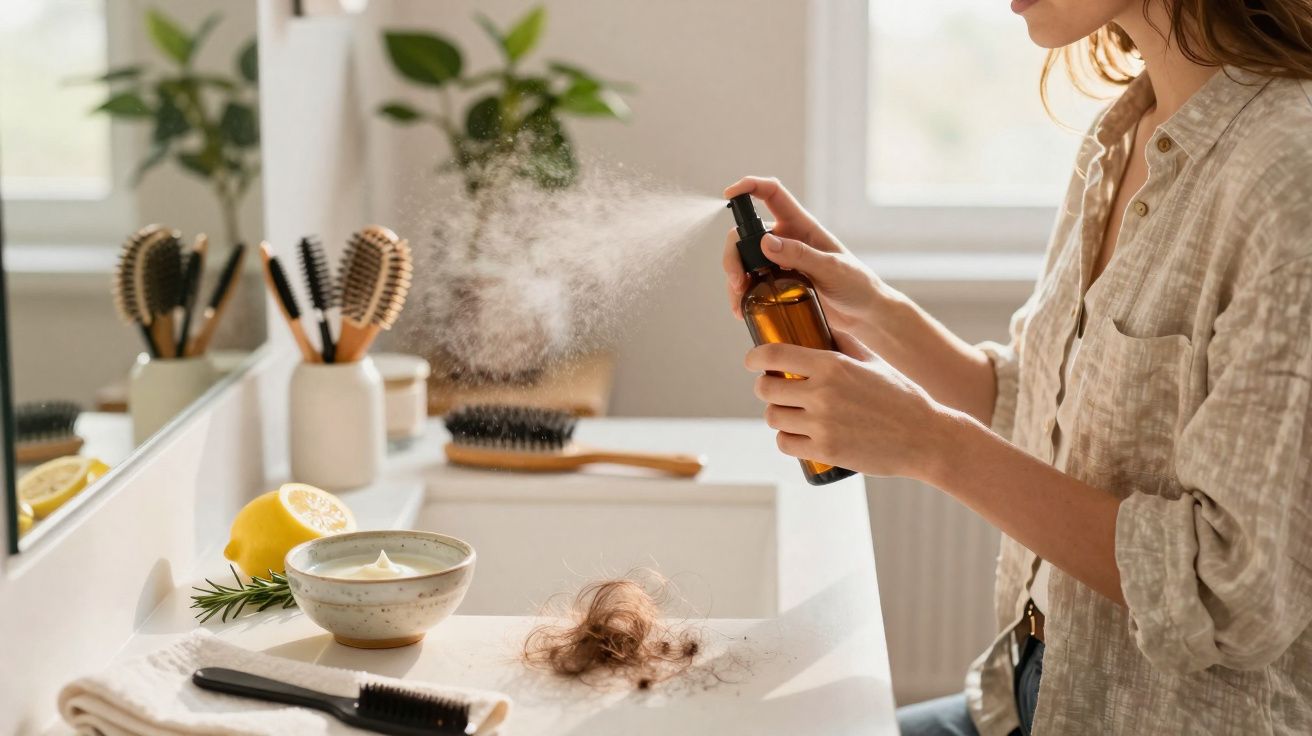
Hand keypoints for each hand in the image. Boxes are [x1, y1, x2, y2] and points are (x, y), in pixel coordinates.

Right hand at [722, 177, 883, 339]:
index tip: (730, 193)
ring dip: (735, 279)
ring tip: (739, 303)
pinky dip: (742, 296)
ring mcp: (781, 262)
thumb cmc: (857, 285)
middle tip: (737, 281)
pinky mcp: (778, 285)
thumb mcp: (831, 268)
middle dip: (734, 255)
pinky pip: (751, 283)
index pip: (772, 194)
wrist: (865, 315)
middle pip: (747, 235)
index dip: (750, 186)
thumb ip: (800, 255)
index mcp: (802, 226)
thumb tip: (766, 242)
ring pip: (745, 261)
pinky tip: (741, 311)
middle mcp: (788, 240)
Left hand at [744, 330, 956, 479]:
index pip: (773, 355)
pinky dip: (786, 439)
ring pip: (773, 417)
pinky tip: (795, 435)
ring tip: (789, 413)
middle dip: (766, 388)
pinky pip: (785, 444)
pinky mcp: (825, 450)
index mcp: (832, 365)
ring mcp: (822, 424)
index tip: (752, 361)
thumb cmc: (901, 396)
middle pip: (766, 389)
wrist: (926, 437)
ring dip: (777, 415)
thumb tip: (822, 324)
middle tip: (776, 389)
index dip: (755, 358)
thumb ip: (843, 344)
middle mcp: (822, 393)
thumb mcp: (872, 362)